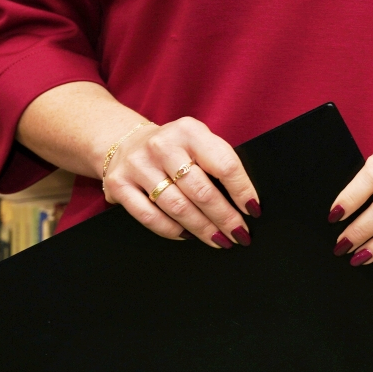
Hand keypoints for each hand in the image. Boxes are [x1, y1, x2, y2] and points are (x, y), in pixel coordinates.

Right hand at [103, 117, 260, 249]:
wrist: (125, 141)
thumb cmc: (175, 148)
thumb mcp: (197, 141)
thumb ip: (217, 162)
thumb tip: (246, 202)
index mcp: (190, 131)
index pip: (224, 164)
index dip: (241, 190)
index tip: (253, 210)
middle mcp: (163, 145)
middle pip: (201, 190)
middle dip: (224, 217)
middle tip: (239, 234)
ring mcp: (138, 165)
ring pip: (177, 207)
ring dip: (202, 229)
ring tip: (219, 240)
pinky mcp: (119, 185)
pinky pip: (150, 217)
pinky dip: (172, 230)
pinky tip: (188, 236)